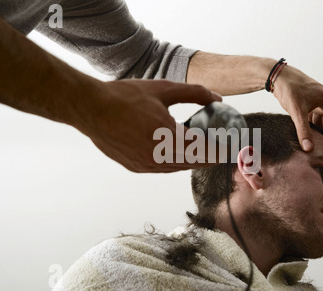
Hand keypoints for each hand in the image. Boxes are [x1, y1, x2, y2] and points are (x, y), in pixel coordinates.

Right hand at [76, 79, 221, 172]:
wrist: (91, 108)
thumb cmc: (124, 97)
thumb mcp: (163, 89)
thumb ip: (194, 93)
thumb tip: (217, 98)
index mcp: (167, 136)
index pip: (204, 150)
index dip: (220, 151)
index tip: (231, 148)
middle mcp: (157, 156)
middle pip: (193, 162)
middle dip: (209, 157)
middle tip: (220, 150)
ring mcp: (145, 165)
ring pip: (178, 167)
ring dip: (192, 161)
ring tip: (202, 151)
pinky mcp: (136, 167)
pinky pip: (163, 168)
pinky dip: (175, 162)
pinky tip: (178, 152)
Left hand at [273, 65, 322, 153]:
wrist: (277, 76)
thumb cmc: (290, 89)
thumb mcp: (297, 111)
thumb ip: (303, 131)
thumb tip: (309, 149)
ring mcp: (318, 102)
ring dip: (321, 136)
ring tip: (317, 151)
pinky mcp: (309, 104)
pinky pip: (314, 120)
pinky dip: (312, 130)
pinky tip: (306, 140)